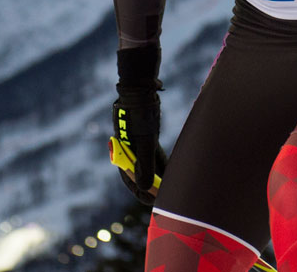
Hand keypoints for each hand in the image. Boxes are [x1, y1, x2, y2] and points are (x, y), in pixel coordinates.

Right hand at [113, 46, 164, 204]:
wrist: (138, 92)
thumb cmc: (139, 116)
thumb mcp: (144, 141)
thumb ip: (145, 165)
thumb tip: (146, 188)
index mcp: (122, 157)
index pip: (133, 183)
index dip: (146, 195)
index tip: (159, 204)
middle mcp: (127, 154)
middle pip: (141, 178)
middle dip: (154, 189)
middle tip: (170, 199)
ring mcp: (136, 148)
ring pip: (148, 168)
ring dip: (158, 178)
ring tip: (174, 189)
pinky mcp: (145, 141)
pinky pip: (154, 158)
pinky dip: (161, 166)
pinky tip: (173, 173)